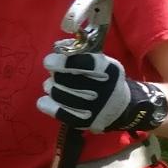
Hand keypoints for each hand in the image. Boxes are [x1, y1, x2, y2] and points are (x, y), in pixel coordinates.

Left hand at [38, 50, 164, 131]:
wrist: (120, 107)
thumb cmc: (105, 80)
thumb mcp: (102, 62)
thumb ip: (81, 54)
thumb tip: (58, 46)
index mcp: (109, 71)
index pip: (82, 64)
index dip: (61, 62)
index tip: (50, 61)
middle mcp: (102, 90)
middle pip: (65, 79)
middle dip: (55, 74)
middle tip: (55, 74)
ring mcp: (93, 108)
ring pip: (57, 93)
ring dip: (51, 87)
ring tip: (53, 85)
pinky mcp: (82, 121)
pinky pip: (55, 110)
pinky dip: (46, 103)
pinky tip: (48, 99)